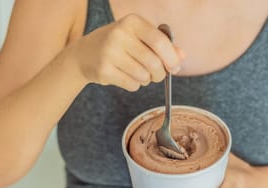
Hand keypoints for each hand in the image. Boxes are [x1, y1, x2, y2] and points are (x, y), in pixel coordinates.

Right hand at [69, 14, 184, 91]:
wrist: (85, 54)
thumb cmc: (120, 45)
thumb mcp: (140, 38)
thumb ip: (163, 46)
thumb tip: (182, 56)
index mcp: (132, 22)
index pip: (159, 41)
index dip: (171, 58)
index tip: (175, 68)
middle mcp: (119, 34)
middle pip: (153, 62)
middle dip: (160, 74)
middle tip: (157, 75)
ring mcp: (109, 52)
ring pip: (143, 76)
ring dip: (146, 80)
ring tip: (138, 73)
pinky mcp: (103, 70)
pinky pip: (132, 85)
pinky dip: (135, 85)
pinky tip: (126, 76)